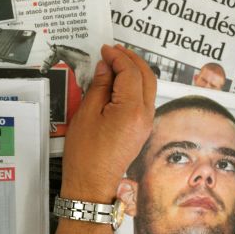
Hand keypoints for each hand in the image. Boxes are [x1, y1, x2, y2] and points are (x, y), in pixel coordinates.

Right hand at [61, 44, 155, 201]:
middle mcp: (145, 115)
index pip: (130, 72)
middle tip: (114, 51)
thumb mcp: (85, 115)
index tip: (105, 50)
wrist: (92, 183)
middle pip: (147, 76)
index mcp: (131, 110)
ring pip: (148, 87)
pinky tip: (119, 84)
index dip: (118, 57)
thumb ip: (98, 87)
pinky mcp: (142, 129)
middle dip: (131, 60)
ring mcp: (146, 123)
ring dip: (135, 71)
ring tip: (116, 64)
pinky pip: (144, 99)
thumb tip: (104, 69)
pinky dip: (135, 86)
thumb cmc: (85, 155)